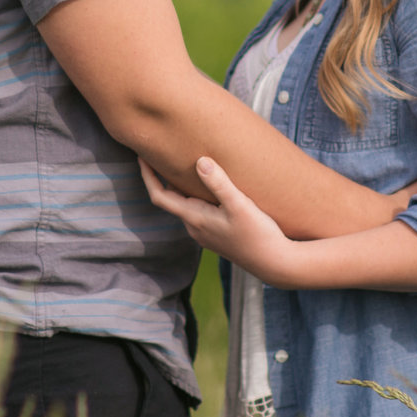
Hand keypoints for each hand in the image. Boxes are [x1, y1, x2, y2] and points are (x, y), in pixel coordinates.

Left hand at [143, 157, 303, 284]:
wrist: (275, 264)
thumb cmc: (258, 234)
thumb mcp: (239, 205)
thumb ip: (219, 183)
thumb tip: (199, 160)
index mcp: (194, 219)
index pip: (159, 196)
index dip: (147, 176)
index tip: (141, 156)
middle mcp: (195, 228)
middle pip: (170, 199)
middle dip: (162, 177)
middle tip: (159, 153)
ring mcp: (205, 233)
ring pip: (185, 205)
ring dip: (180, 186)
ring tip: (182, 163)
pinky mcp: (217, 235)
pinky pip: (198, 211)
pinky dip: (195, 195)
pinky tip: (208, 186)